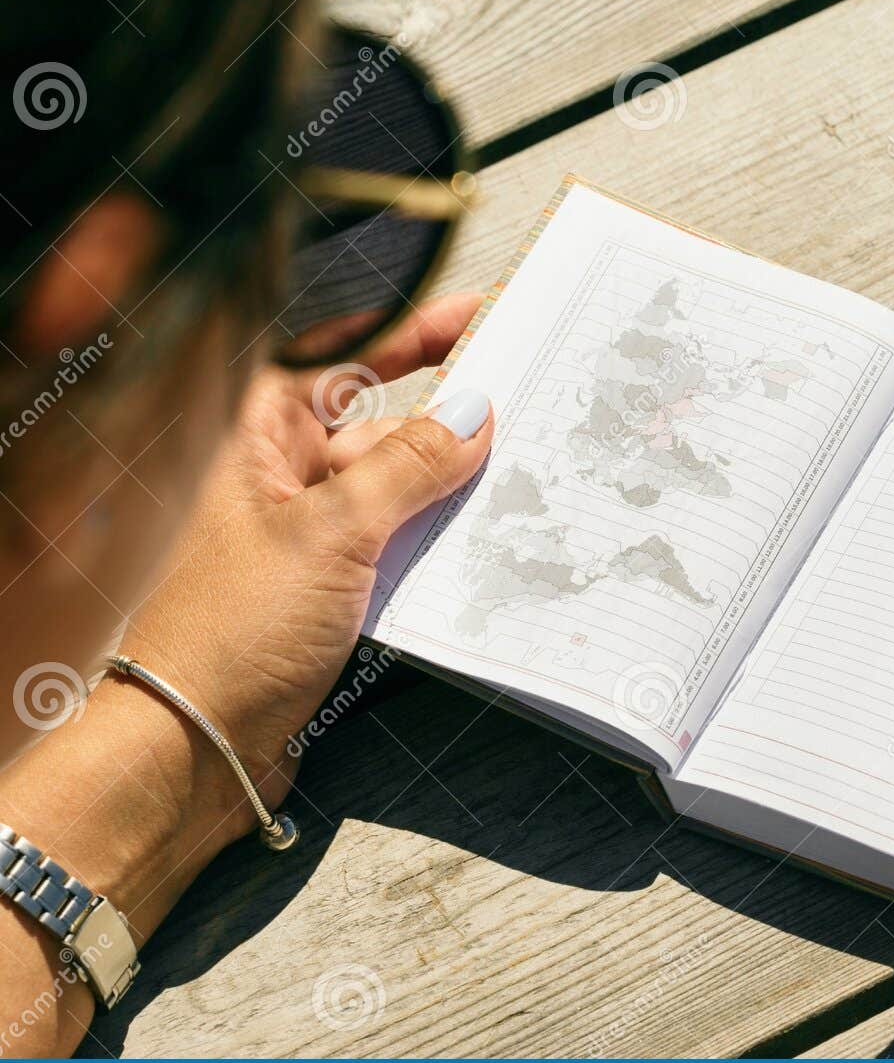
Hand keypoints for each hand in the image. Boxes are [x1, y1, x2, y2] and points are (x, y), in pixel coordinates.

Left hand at [113, 293, 493, 851]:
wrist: (194, 749)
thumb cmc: (230, 632)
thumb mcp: (330, 533)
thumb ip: (408, 468)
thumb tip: (475, 413)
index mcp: (261, 436)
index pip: (347, 358)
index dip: (416, 331)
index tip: (483, 313)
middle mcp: (286, 477)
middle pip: (386, 426)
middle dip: (455, 419)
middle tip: (530, 400)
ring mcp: (313, 536)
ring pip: (404, 493)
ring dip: (457, 490)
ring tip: (529, 478)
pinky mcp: (337, 591)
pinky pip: (404, 549)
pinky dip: (445, 545)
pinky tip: (495, 545)